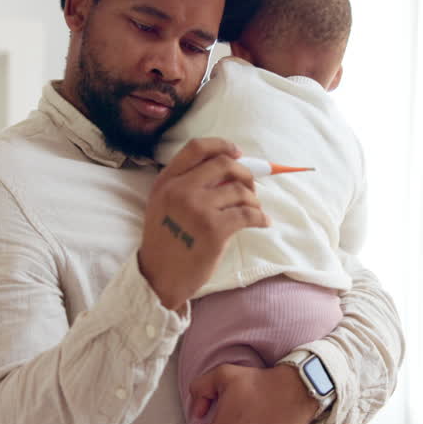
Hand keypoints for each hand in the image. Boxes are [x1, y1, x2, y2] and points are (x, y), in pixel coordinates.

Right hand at [139, 138, 269, 310]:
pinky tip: (263, 223)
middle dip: (245, 173)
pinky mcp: (214, 229)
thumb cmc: (166, 242)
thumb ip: (186, 184)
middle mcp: (180, 190)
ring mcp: (198, 208)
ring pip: (240, 190)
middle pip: (224, 164)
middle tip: (251, 187)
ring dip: (253, 199)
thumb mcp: (163, 205)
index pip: (197, 148)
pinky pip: (248, 214)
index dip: (222, 145)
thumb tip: (229, 170)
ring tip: (255, 210)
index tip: (238, 153)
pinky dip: (261, 218)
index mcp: (166, 182)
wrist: (159, 278)